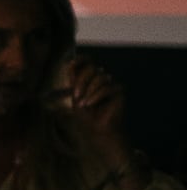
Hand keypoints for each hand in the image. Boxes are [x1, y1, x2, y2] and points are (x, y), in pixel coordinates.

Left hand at [63, 56, 130, 179]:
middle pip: (92, 68)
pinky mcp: (119, 91)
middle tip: (75, 96)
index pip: (88, 62)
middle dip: (81, 81)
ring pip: (100, 77)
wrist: (96, 129)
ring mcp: (111, 84)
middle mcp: (101, 79)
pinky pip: (107, 87)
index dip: (81, 59)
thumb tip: (69, 62)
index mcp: (90, 79)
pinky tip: (90, 105)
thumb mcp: (75, 96)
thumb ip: (74, 80)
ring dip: (88, 91)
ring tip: (82, 104)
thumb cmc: (85, 115)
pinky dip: (96, 96)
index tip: (70, 62)